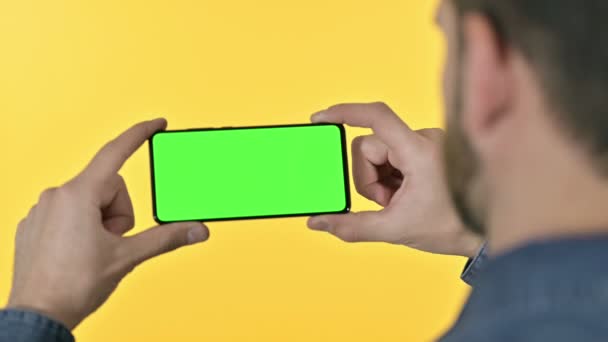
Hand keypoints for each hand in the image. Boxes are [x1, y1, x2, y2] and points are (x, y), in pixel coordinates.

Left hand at [7, 119, 209, 329]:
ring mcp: (42, 209)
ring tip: (92, 251)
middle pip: (108, 188)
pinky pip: (69, 213)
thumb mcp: (127, 257)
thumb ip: (166, 237)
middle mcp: (57, 195)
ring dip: (101, 222)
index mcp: (79, 195)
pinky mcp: (34, 224)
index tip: (156, 123)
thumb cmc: (74, 286)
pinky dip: (81, 228)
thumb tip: (198, 230)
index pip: (116, 153)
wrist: (38, 316)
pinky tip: (76, 253)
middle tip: (112, 243)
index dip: (140, 135)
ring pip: (89, 201)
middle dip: (119, 213)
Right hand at [307, 103, 481, 257]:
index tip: (320, 119)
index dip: (345, 113)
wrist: (482, 233)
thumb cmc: (448, 228)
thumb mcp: (395, 229)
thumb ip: (352, 226)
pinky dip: (388, 178)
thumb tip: (316, 222)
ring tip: (398, 202)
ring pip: (376, 153)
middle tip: (387, 203)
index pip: (378, 117)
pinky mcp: (424, 148)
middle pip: (368, 146)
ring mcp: (425, 142)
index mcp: (420, 152)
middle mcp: (424, 139)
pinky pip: (390, 156)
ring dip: (378, 180)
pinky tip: (404, 194)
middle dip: (368, 179)